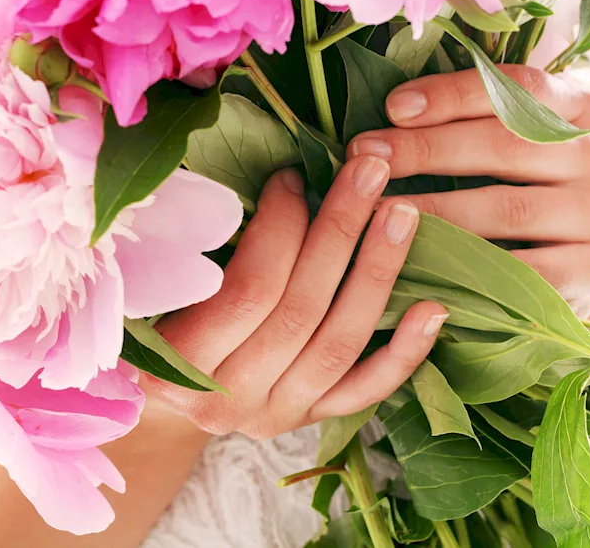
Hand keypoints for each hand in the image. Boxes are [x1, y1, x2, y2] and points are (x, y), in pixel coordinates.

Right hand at [145, 157, 447, 437]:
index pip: (250, 290)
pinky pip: (367, 389)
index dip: (281, 226)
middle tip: (369, 171)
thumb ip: (194, 245)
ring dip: (377, 272)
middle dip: (340, 230)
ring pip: (341, 342)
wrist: (168, 402)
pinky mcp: (314, 418)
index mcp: (180, 367)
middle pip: (302, 309)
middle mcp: (232, 400)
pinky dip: (406, 352)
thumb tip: (265, 170)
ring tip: (403, 212)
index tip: (294, 176)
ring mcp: (279, 414)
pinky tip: (435, 309)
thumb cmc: (157, 323)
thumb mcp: (154, 288)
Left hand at [347, 66, 589, 317]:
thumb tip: (387, 111)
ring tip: (377, 212)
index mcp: (580, 110)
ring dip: (435, 209)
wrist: (572, 269)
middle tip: (366, 156)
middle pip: (508, 144)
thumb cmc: (520, 193)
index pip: (520, 87)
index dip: (454, 93)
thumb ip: (466, 123)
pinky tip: (417, 264)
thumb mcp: (505, 149)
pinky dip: (465, 268)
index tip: (394, 106)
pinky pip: (522, 270)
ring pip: (509, 208)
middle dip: (427, 149)